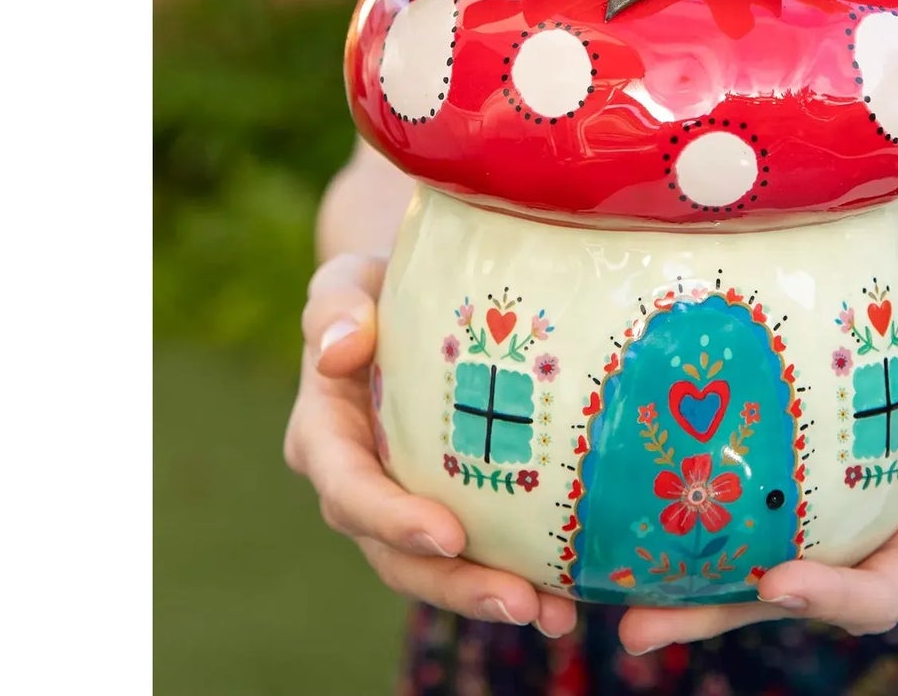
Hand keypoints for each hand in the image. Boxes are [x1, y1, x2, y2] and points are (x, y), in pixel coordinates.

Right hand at [283, 253, 579, 636]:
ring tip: (555, 615)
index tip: (449, 536)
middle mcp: (361, 484)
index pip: (350, 490)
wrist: (403, 297)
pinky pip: (480, 546)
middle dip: (456, 585)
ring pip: (441, 567)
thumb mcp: (346, 282)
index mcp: (326, 438)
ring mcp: (406, 499)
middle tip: (520, 600)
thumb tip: (338, 349)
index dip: (393, 519)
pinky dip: (521, 572)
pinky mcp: (451, 500)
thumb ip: (336, 307)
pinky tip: (571, 595)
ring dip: (492, 594)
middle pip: (397, 554)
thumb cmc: (374, 287)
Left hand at [616, 319, 897, 653]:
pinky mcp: (794, 511)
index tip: (777, 583)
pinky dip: (694, 546)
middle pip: (797, 602)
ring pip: (755, 583)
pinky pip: (743, 535)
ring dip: (691, 601)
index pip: (884, 588)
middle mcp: (873, 555)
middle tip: (645, 626)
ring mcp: (828, 539)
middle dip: (723, 617)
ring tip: (622, 614)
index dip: (832, 597)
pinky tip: (632, 545)